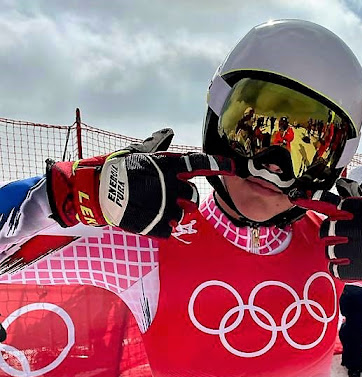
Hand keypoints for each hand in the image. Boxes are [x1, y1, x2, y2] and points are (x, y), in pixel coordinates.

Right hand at [47, 151, 233, 237]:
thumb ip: (158, 146)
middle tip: (169, 198)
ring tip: (155, 209)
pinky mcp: (156, 225)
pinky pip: (170, 230)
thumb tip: (168, 133)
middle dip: (185, 199)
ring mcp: (164, 207)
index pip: (200, 165)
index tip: (235, 168)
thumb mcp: (139, 153)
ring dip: (172, 213)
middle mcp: (171, 186)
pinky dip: (163, 228)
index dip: (220, 166)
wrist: (97, 191)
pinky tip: (151, 221)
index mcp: (168, 167)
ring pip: (183, 214)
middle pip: (193, 197)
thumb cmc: (119, 169)